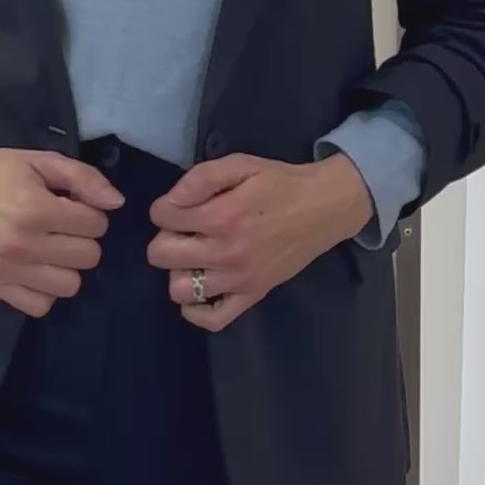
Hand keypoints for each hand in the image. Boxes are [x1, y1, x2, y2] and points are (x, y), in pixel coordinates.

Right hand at [0, 118, 120, 318]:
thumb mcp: (43, 161)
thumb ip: (84, 179)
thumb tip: (117, 204)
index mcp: (34, 208)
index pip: (96, 226)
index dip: (90, 213)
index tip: (71, 206)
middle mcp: (20, 243)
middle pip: (88, 257)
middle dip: (82, 239)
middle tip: (61, 227)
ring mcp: (5, 268)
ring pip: (70, 285)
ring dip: (67, 267)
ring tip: (50, 249)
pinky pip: (40, 306)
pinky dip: (44, 290)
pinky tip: (36, 268)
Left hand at [147, 151, 372, 333]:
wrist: (325, 208)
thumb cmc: (281, 183)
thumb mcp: (241, 164)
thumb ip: (201, 178)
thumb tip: (170, 201)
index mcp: (220, 216)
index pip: (161, 217)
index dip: (165, 207)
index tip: (182, 205)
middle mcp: (225, 252)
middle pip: (160, 255)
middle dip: (166, 238)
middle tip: (188, 230)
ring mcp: (238, 280)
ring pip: (179, 290)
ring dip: (180, 271)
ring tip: (196, 257)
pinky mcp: (252, 296)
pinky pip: (211, 319)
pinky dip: (196, 309)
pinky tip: (201, 288)